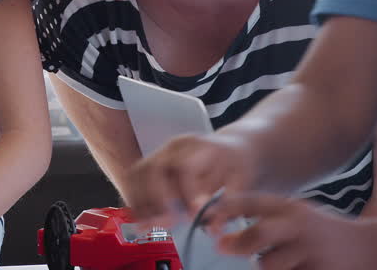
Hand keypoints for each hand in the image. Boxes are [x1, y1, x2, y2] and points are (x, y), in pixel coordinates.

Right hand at [123, 131, 258, 225]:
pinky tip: (141, 217)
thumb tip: (212, 229)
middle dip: (157, 199)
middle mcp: (176, 147)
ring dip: (141, 202)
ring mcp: (161, 152)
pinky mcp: (152, 161)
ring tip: (147, 225)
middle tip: (166, 223)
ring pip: (140, 173)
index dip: (186, 192)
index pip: (185, 166)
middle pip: (155, 168)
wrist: (230, 147)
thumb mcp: (241, 182)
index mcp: (201, 147)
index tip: (193, 215)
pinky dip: (135, 198)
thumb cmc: (236, 164)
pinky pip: (135, 177)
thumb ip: (227, 204)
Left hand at [209, 194, 376, 269]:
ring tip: (284, 262)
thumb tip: (220, 237)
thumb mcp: (296, 217)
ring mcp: (310, 251)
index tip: (207, 219)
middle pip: (258, 234)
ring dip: (267, 266)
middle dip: (237, 242)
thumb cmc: (322, 234)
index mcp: (291, 208)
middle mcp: (300, 226)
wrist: (371, 250)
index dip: (224, 209)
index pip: (251, 202)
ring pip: (267, 265)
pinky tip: (298, 268)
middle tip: (222, 246)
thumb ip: (263, 221)